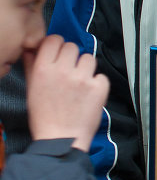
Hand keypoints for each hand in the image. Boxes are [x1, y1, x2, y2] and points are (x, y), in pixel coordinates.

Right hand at [24, 34, 109, 151]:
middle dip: (71, 58)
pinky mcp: (99, 88)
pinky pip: (101, 75)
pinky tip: (89, 95)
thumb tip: (33, 48)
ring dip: (85, 68)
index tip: (59, 54)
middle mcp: (63, 71)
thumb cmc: (44, 117)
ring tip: (79, 84)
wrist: (61, 140)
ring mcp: (82, 78)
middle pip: (72, 46)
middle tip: (69, 73)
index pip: (54, 39)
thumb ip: (32, 65)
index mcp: (43, 69)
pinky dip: (97, 84)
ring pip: (89, 58)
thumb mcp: (32, 89)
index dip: (57, 45)